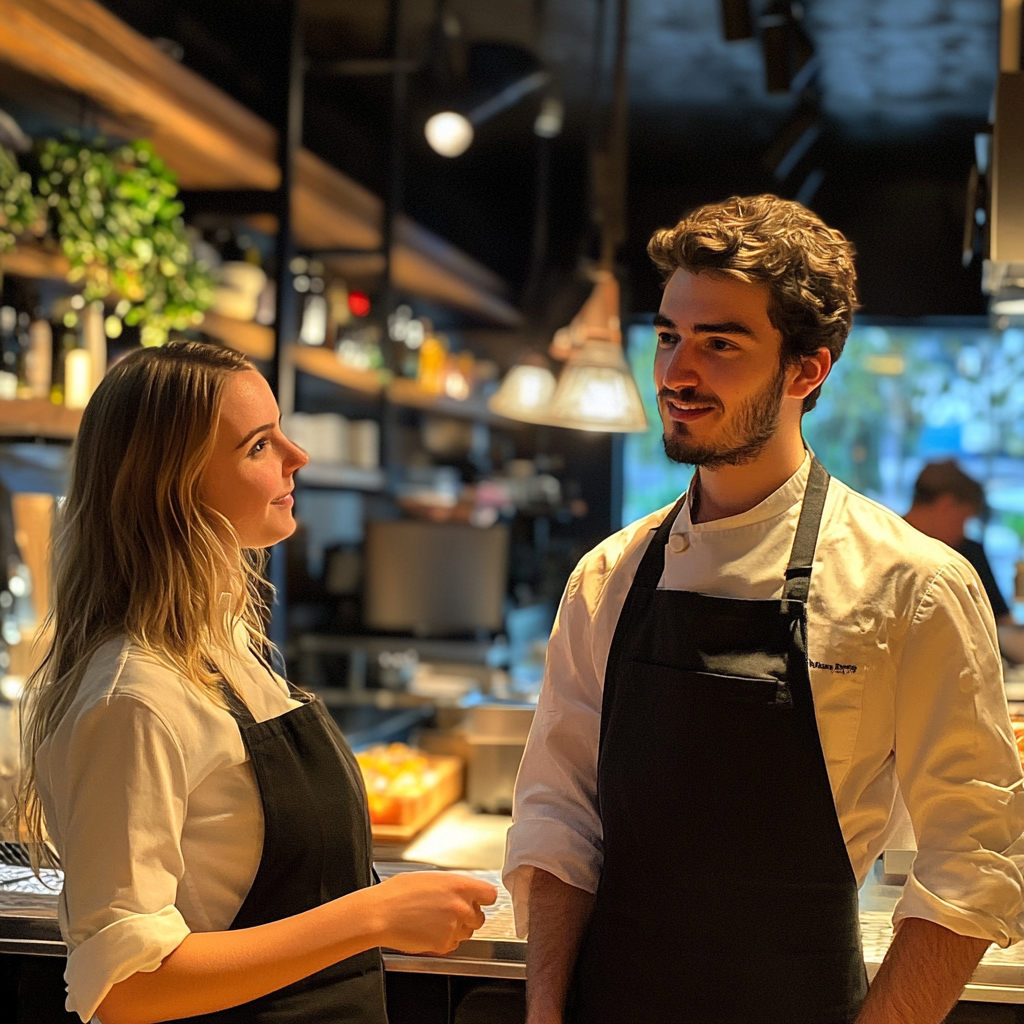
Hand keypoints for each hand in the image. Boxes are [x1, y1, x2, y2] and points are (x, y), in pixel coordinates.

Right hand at [374, 871, 496, 954]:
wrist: (381, 913)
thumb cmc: (399, 892)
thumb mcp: (431, 877)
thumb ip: (452, 885)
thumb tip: (460, 890)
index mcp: (459, 885)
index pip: (490, 895)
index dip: (484, 899)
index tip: (480, 901)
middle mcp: (461, 906)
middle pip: (480, 917)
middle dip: (469, 916)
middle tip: (451, 913)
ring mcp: (454, 926)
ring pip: (468, 932)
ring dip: (458, 929)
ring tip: (437, 922)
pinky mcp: (444, 943)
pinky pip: (453, 944)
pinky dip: (445, 941)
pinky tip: (430, 932)